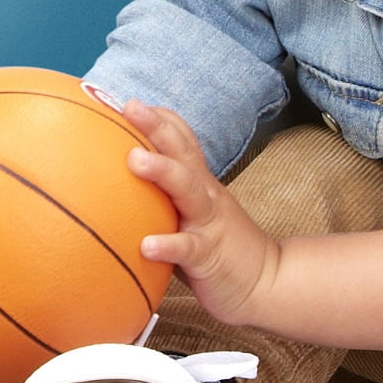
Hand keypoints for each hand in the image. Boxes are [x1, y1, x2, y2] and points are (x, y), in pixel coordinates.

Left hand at [122, 103, 284, 328]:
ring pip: (187, 188)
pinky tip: (146, 246)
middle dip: (156, 125)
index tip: (125, 99)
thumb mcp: (192, 214)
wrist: (267, 283)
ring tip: (134, 159)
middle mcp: (204, 193)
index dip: (158, 117)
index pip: (181, 138)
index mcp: (198, 182)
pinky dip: (168, 245)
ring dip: (161, 170)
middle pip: (182, 150)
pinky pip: (188, 247)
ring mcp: (208, 221)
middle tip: (129, 105)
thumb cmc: (219, 247)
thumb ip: (163, 198)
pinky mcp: (209, 255)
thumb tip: (114, 187)